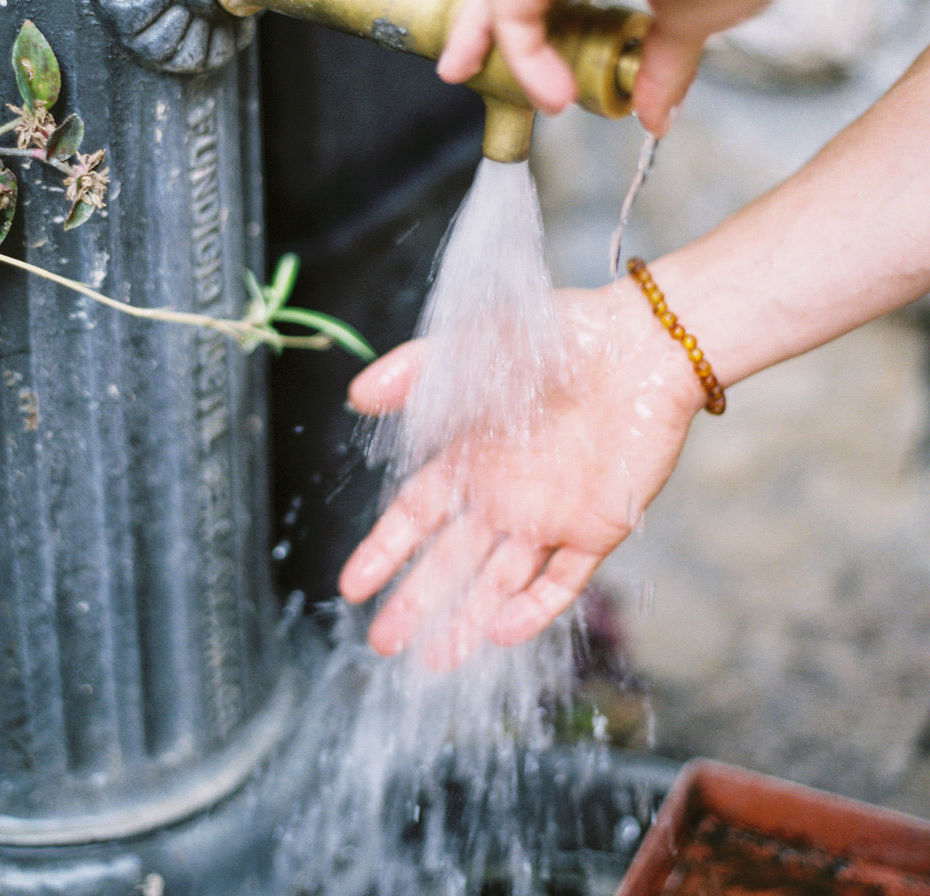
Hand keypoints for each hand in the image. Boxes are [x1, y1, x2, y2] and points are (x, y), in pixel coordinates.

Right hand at [338, 286, 701, 667]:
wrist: (641, 345)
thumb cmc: (558, 335)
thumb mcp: (476, 343)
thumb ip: (416, 371)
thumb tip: (356, 396)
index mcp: (474, 453)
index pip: (417, 514)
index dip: (385, 549)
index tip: (352, 585)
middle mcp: (507, 491)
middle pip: (451, 560)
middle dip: (416, 601)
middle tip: (383, 642)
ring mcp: (551, 513)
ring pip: (500, 580)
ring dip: (469, 620)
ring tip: (435, 660)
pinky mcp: (598, 525)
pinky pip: (563, 580)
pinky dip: (534, 607)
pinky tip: (502, 631)